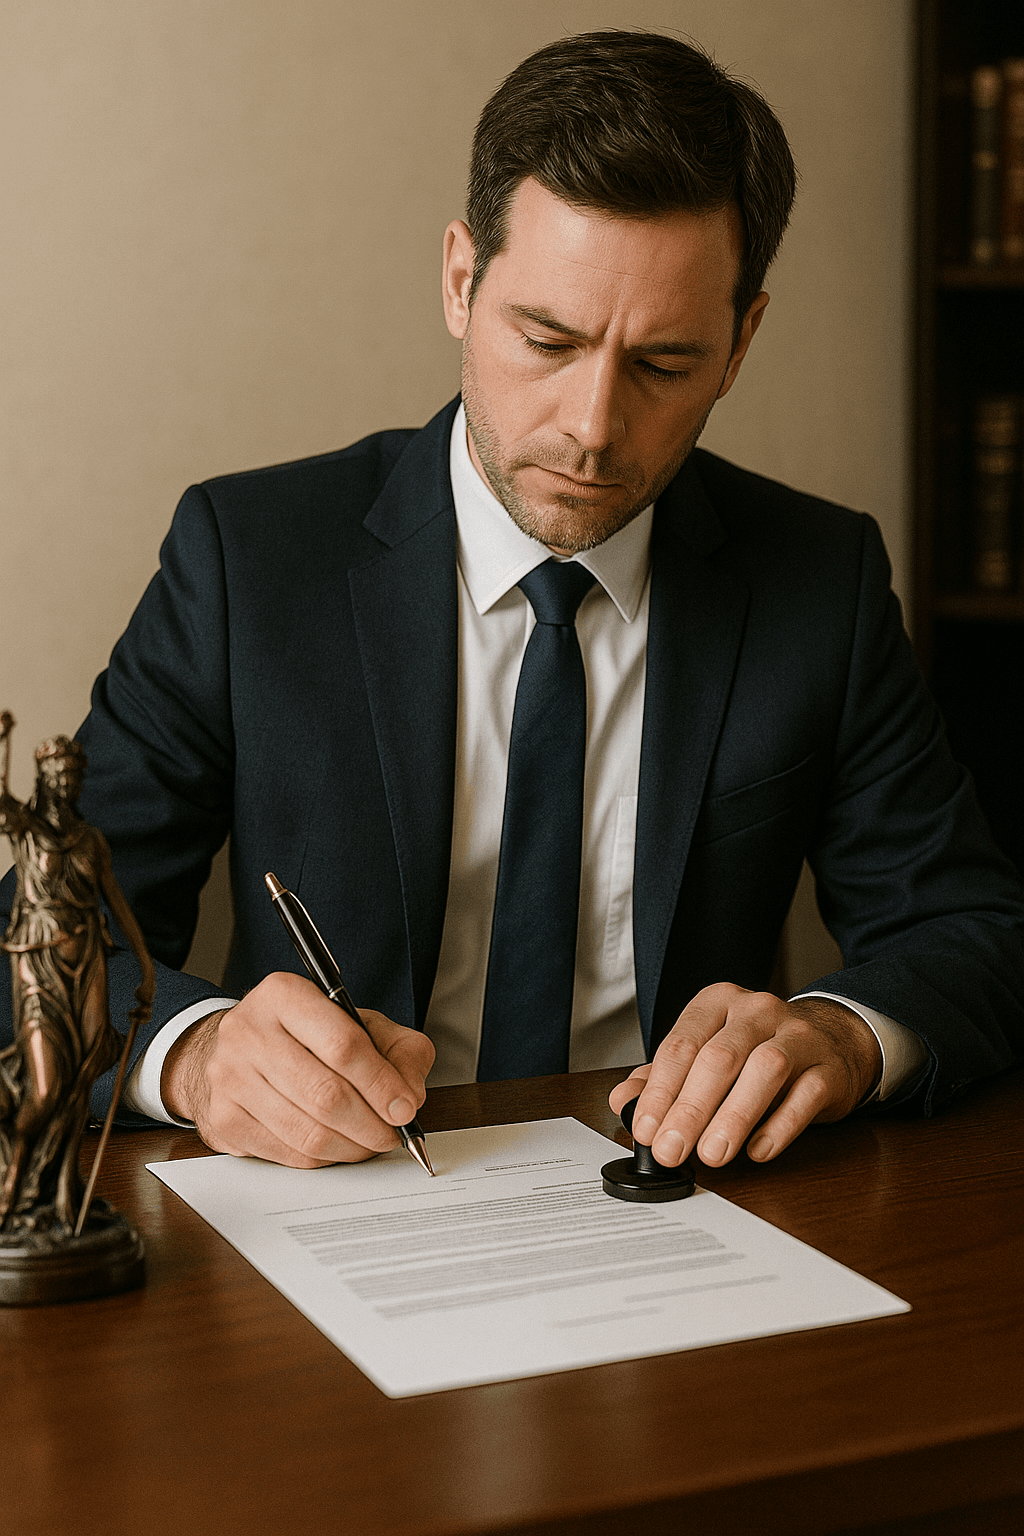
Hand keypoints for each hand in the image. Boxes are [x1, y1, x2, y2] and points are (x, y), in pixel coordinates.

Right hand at [161, 971, 434, 1166]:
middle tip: (392, 1134)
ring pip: (308, 1133)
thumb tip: (409, 1097)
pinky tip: (338, 1145)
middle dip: (371, 1124)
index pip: (343, 1045)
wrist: (238, 1049)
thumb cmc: (306, 1035)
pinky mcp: (224, 1119)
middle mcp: (248, 1032)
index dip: (382, 1084)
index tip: (405, 1108)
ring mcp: (230, 1078)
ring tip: (370, 1142)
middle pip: (326, 1095)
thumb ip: (399, 1049)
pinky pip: (289, 1153)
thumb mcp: (359, 1023)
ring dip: (352, 1147)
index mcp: (284, 995)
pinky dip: (325, 1158)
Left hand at [609, 985, 880, 1167]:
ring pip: (763, 1070)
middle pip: (718, 1058)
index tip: (646, 1130)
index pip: (680, 1045)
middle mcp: (758, 1011)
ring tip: (712, 1154)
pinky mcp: (830, 1067)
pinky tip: (758, 1149)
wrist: (832, 1042)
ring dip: (733, 1116)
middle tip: (671, 1150)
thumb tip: (623, 1102)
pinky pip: (805, 1095)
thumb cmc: (756, 1050)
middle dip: (690, 1109)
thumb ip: (662, 1077)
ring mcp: (798, 1036)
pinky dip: (779, 1126)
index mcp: (718, 1003)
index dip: (659, 1091)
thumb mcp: (707, 1054)